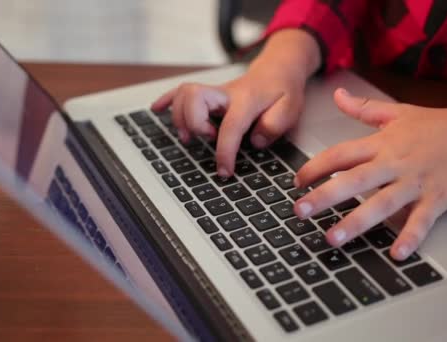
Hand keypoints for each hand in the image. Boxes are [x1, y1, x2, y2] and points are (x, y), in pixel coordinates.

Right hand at [151, 68, 304, 176]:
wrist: (278, 69)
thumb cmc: (283, 91)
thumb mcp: (291, 109)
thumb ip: (274, 125)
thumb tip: (254, 141)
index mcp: (247, 99)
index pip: (230, 125)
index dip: (225, 151)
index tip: (224, 171)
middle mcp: (225, 92)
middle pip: (194, 98)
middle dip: (194, 123)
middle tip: (207, 139)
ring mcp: (213, 92)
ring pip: (184, 95)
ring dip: (180, 117)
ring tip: (191, 136)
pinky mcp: (207, 93)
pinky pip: (181, 91)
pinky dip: (166, 100)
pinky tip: (155, 109)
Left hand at [293, 88, 446, 259]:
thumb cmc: (436, 125)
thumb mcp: (396, 112)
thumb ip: (363, 107)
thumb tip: (338, 94)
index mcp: (381, 143)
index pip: (340, 154)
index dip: (315, 167)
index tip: (296, 182)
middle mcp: (394, 163)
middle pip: (354, 180)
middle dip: (324, 196)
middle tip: (298, 211)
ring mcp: (416, 182)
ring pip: (382, 204)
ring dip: (356, 223)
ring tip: (332, 238)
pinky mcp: (438, 198)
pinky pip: (422, 220)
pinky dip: (411, 237)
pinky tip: (396, 253)